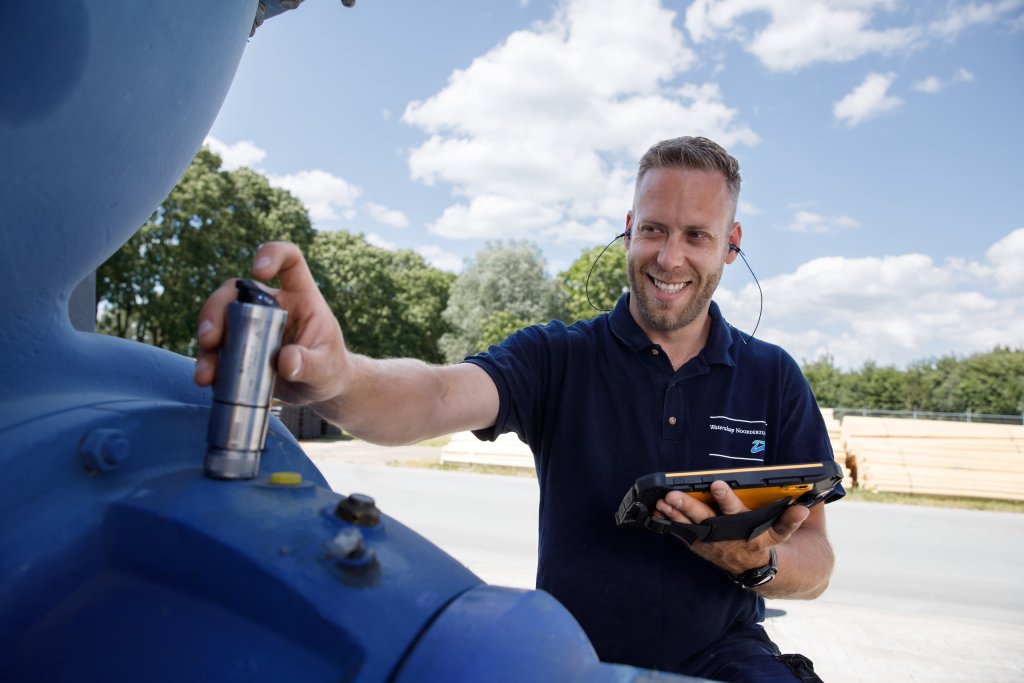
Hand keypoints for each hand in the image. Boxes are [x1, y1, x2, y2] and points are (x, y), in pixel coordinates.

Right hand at [194, 241, 348, 405]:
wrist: (319, 391)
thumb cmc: (329, 369)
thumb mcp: (326, 368)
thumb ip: (310, 364)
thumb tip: (286, 361)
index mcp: (300, 297)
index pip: (290, 260)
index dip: (273, 254)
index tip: (258, 271)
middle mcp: (271, 305)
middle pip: (237, 291)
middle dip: (217, 309)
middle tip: (209, 338)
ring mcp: (251, 325)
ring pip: (219, 319)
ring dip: (206, 341)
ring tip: (205, 372)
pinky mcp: (238, 347)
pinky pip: (216, 348)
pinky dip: (208, 362)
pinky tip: (207, 379)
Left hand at [655, 480, 810, 575]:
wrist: (753, 569)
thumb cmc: (764, 541)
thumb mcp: (780, 533)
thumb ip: (790, 521)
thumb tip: (804, 507)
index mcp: (744, 529)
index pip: (735, 511)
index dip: (726, 498)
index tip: (717, 484)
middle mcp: (724, 536)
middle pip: (705, 519)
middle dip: (688, 507)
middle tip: (673, 495)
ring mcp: (710, 542)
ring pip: (689, 526)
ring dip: (674, 514)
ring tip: (661, 501)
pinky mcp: (699, 544)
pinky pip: (681, 533)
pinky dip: (669, 523)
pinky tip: (657, 512)